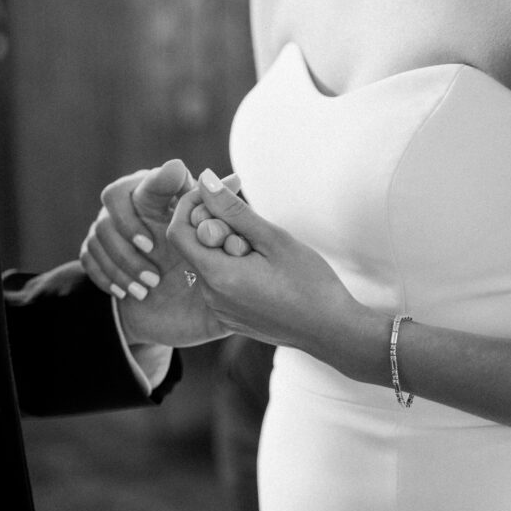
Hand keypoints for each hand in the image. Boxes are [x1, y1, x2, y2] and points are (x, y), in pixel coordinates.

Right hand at [79, 159, 238, 346]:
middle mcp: (131, 204)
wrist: (173, 309)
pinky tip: (128, 293)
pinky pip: (88, 255)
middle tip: (151, 251)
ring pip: (99, 229)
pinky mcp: (94, 251)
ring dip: (123, 260)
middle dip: (129, 226)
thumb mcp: (215, 245)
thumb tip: (236, 179)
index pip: (149, 177)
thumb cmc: (200, 268)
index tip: (172, 214)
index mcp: (161, 194)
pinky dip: (107, 276)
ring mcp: (108, 225)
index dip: (154, 187)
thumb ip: (222, 212)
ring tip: (148, 287)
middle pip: (113, 195)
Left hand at [166, 169, 383, 377]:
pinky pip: (219, 283)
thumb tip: (205, 179)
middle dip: (216, 227)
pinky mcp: (230, 318)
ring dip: (226, 248)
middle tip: (252, 229)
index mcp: (218, 277)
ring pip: (207, 264)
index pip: (178, 232)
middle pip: (194, 248)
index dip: (191, 207)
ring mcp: (219, 311)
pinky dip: (232, 266)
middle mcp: (211, 297)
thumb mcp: (273, 238)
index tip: (219, 195)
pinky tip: (263, 270)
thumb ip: (233, 209)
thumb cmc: (309, 283)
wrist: (332, 331)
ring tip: (263, 253)